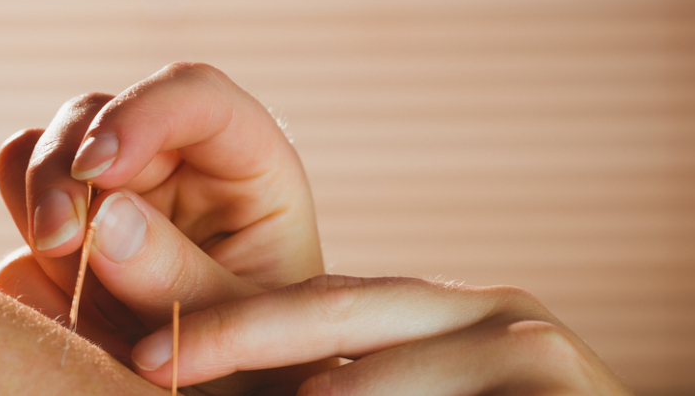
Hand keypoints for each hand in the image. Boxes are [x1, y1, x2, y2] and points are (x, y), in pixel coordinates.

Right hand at [0, 62, 330, 392]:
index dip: (140, 112)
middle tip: (59, 241)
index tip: (99, 168)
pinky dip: (25, 264)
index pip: (194, 95)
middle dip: (64, 168)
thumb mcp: (244, 326)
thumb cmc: (269, 360)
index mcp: (243, 164)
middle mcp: (172, 167)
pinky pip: (19, 230)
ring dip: (36, 202)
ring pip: (41, 154)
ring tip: (58, 265)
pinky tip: (62, 312)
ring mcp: (113, 200)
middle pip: (96, 115)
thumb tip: (103, 216)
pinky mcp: (71, 242)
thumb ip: (180, 277)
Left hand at [131, 275, 634, 395]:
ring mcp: (526, 344)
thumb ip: (315, 387)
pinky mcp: (561, 384)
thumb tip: (211, 373)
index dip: (224, 326)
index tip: (134, 353)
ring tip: (199, 395)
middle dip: (234, 335)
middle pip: (334, 311)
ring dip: (305, 395)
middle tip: (154, 363)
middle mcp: (481, 312)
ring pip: (371, 376)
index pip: (315, 306)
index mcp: (433, 316)